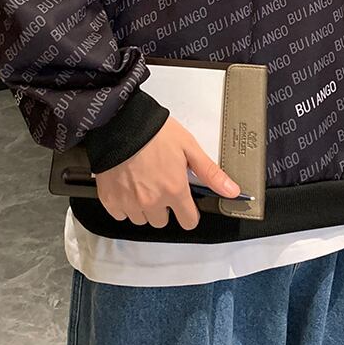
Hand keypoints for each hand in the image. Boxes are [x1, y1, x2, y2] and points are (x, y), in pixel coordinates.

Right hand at [93, 116, 241, 229]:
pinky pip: (121, 214)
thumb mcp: (189, 147)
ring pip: (141, 219)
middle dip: (164, 207)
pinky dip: (124, 204)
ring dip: (144, 207)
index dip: (189, 212)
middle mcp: (152, 202)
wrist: (121, 123)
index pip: (188, 221)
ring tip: (142, 182)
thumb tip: (233, 191)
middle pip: (163, 221)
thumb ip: (210, 173)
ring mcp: (130, 203)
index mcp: (174, 190)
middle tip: (160, 184)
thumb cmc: (155, 132)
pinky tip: (127, 185)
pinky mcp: (110, 200)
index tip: (184, 202)